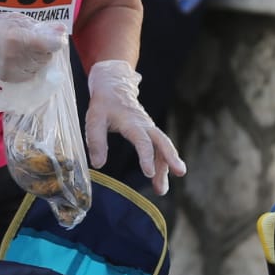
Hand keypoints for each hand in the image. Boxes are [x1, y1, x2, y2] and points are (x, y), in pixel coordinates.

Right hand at [0, 10, 64, 79]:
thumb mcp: (20, 20)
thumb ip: (42, 27)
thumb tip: (62, 31)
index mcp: (18, 37)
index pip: (49, 45)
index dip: (55, 42)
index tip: (56, 39)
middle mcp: (15, 55)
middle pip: (45, 57)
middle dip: (44, 50)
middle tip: (32, 43)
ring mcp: (11, 68)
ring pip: (39, 67)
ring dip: (37, 60)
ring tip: (24, 51)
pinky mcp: (8, 77)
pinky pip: (29, 75)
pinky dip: (29, 68)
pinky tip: (19, 59)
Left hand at [84, 60, 186, 195]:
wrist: (114, 85)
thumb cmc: (104, 103)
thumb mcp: (94, 118)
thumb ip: (95, 140)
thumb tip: (98, 164)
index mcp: (131, 121)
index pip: (142, 140)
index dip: (146, 157)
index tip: (148, 173)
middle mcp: (144, 125)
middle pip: (162, 142)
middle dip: (171, 158)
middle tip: (180, 173)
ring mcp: (149, 129)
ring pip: (162, 148)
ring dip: (164, 167)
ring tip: (161, 190)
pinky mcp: (148, 133)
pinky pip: (158, 149)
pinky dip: (161, 163)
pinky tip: (159, 180)